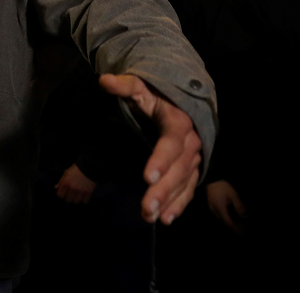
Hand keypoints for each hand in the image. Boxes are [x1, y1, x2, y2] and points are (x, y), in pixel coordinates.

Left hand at [55, 164, 96, 203]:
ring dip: (75, 199)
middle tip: (70, 194)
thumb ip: (61, 181)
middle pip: (68, 200)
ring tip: (76, 196)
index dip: (61, 194)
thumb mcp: (66, 173)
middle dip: (68, 197)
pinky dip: (83, 200)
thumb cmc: (76, 169)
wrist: (89, 167)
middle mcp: (72, 188)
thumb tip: (56, 188)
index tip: (63, 193)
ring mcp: (80, 191)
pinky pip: (84, 201)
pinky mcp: (88, 193)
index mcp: (65, 183)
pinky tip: (82, 196)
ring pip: (76, 202)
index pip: (60, 195)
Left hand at [99, 74, 201, 224]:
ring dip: (170, 202)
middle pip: (178, 169)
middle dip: (163, 190)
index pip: (170, 142)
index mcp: (178, 122)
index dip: (160, 160)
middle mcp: (191, 142)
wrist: (179, 102)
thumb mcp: (140, 87)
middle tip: (145, 208)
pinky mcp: (193, 168)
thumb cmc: (155, 96)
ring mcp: (194, 157)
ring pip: (184, 182)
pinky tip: (166, 218)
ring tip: (152, 217)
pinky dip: (179, 204)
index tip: (147, 178)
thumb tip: (105, 81)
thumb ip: (125, 86)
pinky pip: (189, 188)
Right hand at [206, 180, 245, 233]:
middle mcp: (214, 211)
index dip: (236, 228)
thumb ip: (239, 206)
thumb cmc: (223, 187)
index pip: (228, 222)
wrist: (212, 179)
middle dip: (234, 227)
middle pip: (224, 222)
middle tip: (244, 228)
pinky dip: (226, 218)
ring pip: (221, 219)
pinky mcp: (211, 206)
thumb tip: (244, 216)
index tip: (243, 232)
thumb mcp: (233, 195)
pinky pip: (219, 215)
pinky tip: (231, 217)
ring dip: (230, 223)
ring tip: (239, 224)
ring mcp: (211, 209)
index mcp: (220, 209)